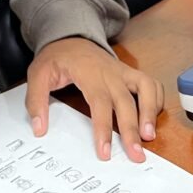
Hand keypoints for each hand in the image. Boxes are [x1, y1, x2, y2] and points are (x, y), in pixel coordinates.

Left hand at [25, 37, 163, 162]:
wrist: (70, 37)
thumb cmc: (56, 58)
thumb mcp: (37, 74)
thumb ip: (36, 101)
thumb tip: (39, 129)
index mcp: (88, 72)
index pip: (99, 102)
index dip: (103, 129)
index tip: (105, 152)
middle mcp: (110, 72)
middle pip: (126, 102)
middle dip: (132, 130)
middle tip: (136, 156)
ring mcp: (123, 71)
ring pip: (146, 88)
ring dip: (151, 112)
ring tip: (149, 137)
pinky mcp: (130, 73)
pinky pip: (151, 84)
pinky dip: (157, 100)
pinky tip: (153, 119)